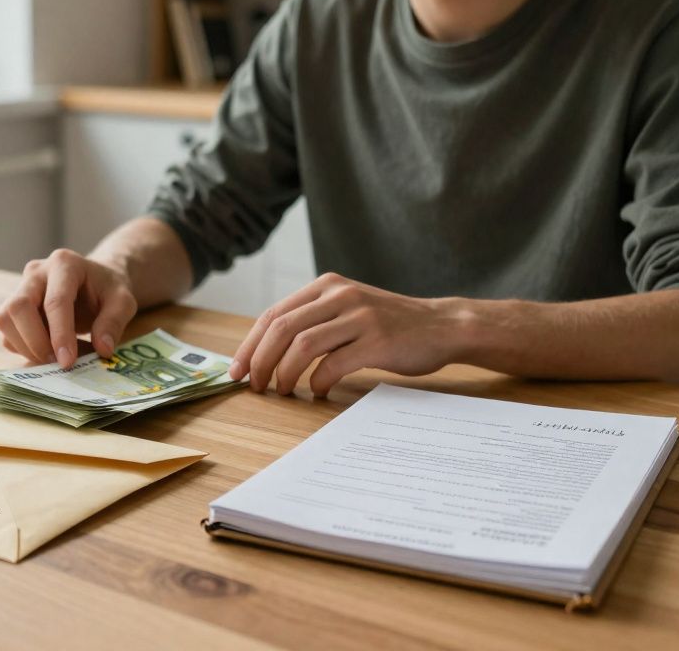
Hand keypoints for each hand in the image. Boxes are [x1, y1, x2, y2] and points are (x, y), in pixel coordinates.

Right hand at [0, 249, 138, 367]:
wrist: (95, 282)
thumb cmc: (107, 290)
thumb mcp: (123, 302)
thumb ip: (114, 323)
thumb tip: (103, 350)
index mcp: (64, 264)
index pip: (55, 301)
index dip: (60, 334)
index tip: (68, 362)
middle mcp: (36, 272)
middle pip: (18, 307)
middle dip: (35, 342)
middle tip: (59, 364)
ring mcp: (20, 287)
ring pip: (5, 320)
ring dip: (27, 347)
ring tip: (56, 359)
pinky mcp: (13, 307)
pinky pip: (7, 332)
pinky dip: (24, 349)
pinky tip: (49, 352)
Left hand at [228, 273, 470, 396]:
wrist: (441, 326)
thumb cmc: (389, 324)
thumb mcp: (347, 309)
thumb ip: (313, 320)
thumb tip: (265, 352)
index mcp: (326, 286)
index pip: (273, 314)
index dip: (250, 344)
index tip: (237, 370)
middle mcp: (339, 295)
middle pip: (281, 328)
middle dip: (260, 361)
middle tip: (254, 386)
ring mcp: (359, 316)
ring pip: (302, 345)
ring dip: (285, 373)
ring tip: (282, 390)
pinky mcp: (377, 340)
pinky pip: (333, 363)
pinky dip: (318, 381)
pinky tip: (318, 391)